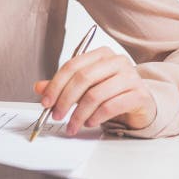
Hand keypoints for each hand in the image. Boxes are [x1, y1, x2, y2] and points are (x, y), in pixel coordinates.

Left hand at [34, 46, 156, 135]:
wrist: (140, 102)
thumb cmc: (110, 91)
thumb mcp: (84, 86)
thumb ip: (62, 85)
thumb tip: (38, 87)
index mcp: (100, 54)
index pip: (71, 66)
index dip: (55, 85)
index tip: (46, 102)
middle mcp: (116, 61)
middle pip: (83, 79)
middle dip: (65, 100)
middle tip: (56, 116)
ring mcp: (131, 77)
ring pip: (95, 95)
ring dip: (79, 114)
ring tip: (72, 125)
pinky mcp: (139, 94)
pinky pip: (111, 106)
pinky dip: (96, 117)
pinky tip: (90, 123)